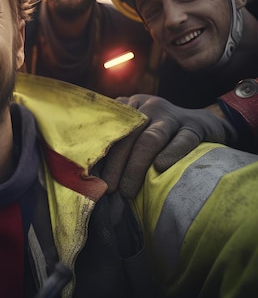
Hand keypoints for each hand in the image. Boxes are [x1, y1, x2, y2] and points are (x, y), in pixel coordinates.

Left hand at [102, 94, 236, 197]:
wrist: (206, 124)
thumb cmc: (164, 136)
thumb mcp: (140, 131)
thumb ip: (120, 142)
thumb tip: (95, 175)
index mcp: (131, 107)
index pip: (111, 129)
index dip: (100, 153)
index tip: (91, 176)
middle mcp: (149, 107)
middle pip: (128, 135)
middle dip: (115, 164)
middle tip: (109, 189)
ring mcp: (172, 115)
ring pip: (151, 138)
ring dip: (136, 165)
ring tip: (127, 190)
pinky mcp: (195, 126)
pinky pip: (183, 139)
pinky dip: (171, 153)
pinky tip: (160, 167)